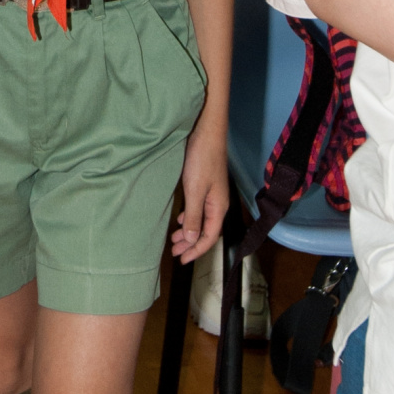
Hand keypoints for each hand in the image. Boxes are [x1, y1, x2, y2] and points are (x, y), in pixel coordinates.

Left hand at [171, 125, 228, 263]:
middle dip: (191, 244)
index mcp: (218, 208)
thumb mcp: (195, 191)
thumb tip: (192, 240)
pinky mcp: (206, 186)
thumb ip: (194, 217)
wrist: (207, 133)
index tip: (182, 260)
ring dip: (189, 232)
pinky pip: (199, 210)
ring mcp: (213, 194)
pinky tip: (181, 220)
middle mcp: (218, 204)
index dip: (196, 251)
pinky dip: (189, 218)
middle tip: (174, 252)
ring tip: (174, 240)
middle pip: (206, 231)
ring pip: (202, 220)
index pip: (209, 237)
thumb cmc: (202, 160)